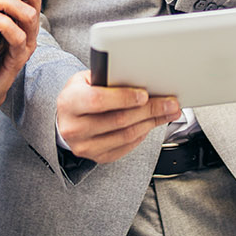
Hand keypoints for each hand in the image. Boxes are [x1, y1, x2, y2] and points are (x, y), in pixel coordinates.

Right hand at [56, 70, 180, 163]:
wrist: (65, 120)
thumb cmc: (79, 95)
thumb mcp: (85, 80)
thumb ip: (107, 79)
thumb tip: (140, 78)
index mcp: (69, 102)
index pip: (98, 100)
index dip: (124, 97)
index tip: (145, 94)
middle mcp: (74, 127)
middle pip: (118, 120)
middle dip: (149, 110)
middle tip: (169, 102)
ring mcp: (85, 146)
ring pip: (126, 135)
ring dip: (151, 123)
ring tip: (167, 112)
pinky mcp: (97, 157)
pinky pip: (126, 147)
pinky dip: (142, 134)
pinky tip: (151, 123)